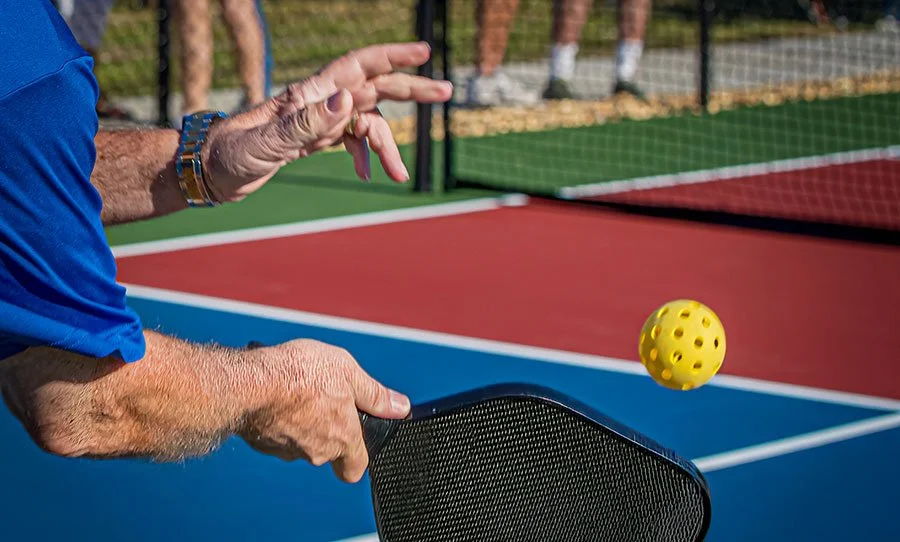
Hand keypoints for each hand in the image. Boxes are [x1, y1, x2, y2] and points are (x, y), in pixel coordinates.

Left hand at [202, 42, 451, 201]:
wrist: (209, 171)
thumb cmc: (231, 154)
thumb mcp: (267, 143)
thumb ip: (306, 123)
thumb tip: (347, 100)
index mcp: (309, 94)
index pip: (359, 66)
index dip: (393, 57)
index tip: (424, 52)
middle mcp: (318, 101)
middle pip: (374, 88)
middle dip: (412, 90)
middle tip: (447, 91)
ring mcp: (318, 120)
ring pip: (366, 122)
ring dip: (387, 146)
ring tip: (400, 176)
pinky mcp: (313, 139)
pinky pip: (351, 141)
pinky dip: (365, 156)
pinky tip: (368, 176)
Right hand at [238, 340, 409, 482]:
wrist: (250, 383)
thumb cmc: (300, 375)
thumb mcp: (349, 373)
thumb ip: (375, 395)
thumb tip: (400, 407)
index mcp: (343, 438)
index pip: (356, 467)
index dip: (358, 456)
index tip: (356, 441)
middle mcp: (316, 451)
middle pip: (327, 450)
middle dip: (326, 426)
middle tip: (321, 397)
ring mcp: (287, 450)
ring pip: (300, 441)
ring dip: (300, 421)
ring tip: (295, 390)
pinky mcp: (262, 444)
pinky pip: (275, 435)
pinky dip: (277, 419)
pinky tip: (274, 396)